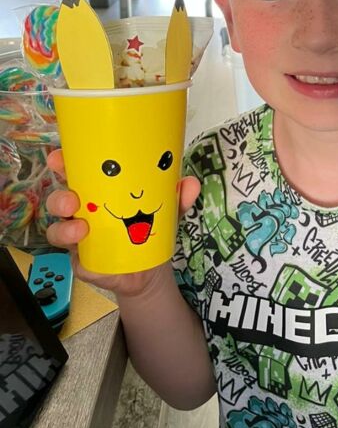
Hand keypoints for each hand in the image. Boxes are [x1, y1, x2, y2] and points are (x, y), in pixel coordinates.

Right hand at [45, 149, 199, 297]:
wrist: (150, 270)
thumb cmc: (151, 228)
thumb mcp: (168, 210)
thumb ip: (179, 197)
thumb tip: (191, 183)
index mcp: (98, 193)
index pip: (75, 174)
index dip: (63, 163)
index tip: (59, 157)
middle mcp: (83, 212)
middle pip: (59, 199)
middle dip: (60, 196)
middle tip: (73, 199)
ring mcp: (78, 237)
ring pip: (57, 228)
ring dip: (65, 226)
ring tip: (82, 227)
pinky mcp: (81, 261)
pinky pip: (71, 256)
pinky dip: (77, 252)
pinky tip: (86, 246)